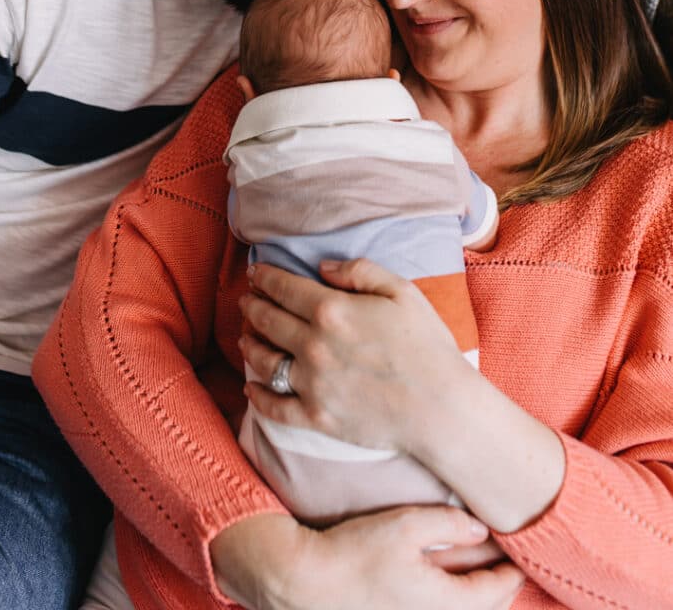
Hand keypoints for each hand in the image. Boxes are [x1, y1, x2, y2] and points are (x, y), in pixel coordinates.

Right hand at [211, 506, 524, 609]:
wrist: (305, 581)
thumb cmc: (354, 553)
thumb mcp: (405, 526)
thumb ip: (449, 525)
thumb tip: (481, 530)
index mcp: (443, 602)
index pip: (495, 593)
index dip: (512, 572)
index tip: (523, 554)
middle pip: (480, 608)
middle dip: (497, 585)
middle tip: (507, 560)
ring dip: (473, 592)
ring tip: (480, 567)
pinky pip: (435, 609)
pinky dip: (449, 595)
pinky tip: (442, 576)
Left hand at [239, 257, 462, 452]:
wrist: (440, 408)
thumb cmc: (427, 346)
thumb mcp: (402, 292)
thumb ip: (360, 271)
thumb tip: (323, 267)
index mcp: (332, 310)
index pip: (283, 288)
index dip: (264, 278)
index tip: (255, 273)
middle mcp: (313, 345)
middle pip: (267, 320)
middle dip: (251, 306)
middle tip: (245, 300)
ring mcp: (311, 383)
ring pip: (263, 360)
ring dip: (249, 344)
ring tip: (245, 337)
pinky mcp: (315, 417)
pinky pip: (273, 407)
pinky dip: (257, 396)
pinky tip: (251, 387)